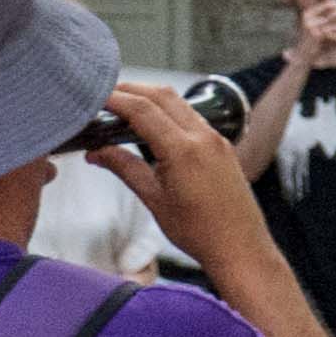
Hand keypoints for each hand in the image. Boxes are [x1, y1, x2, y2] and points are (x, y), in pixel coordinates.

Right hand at [90, 83, 280, 281]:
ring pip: (179, 103)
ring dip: (151, 97)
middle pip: (162, 96)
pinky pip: (192, 117)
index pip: (143, 110)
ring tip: (123, 105)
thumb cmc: (198, 231)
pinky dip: (169, 111)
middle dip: (131, 89)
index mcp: (184, 151)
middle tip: (104, 94)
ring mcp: (216, 139)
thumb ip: (124, 169)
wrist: (240, 247)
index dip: (116, 99)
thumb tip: (96, 152)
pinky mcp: (223, 145)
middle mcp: (203, 138)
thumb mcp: (154, 199)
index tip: (94, 96)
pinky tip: (152, 122)